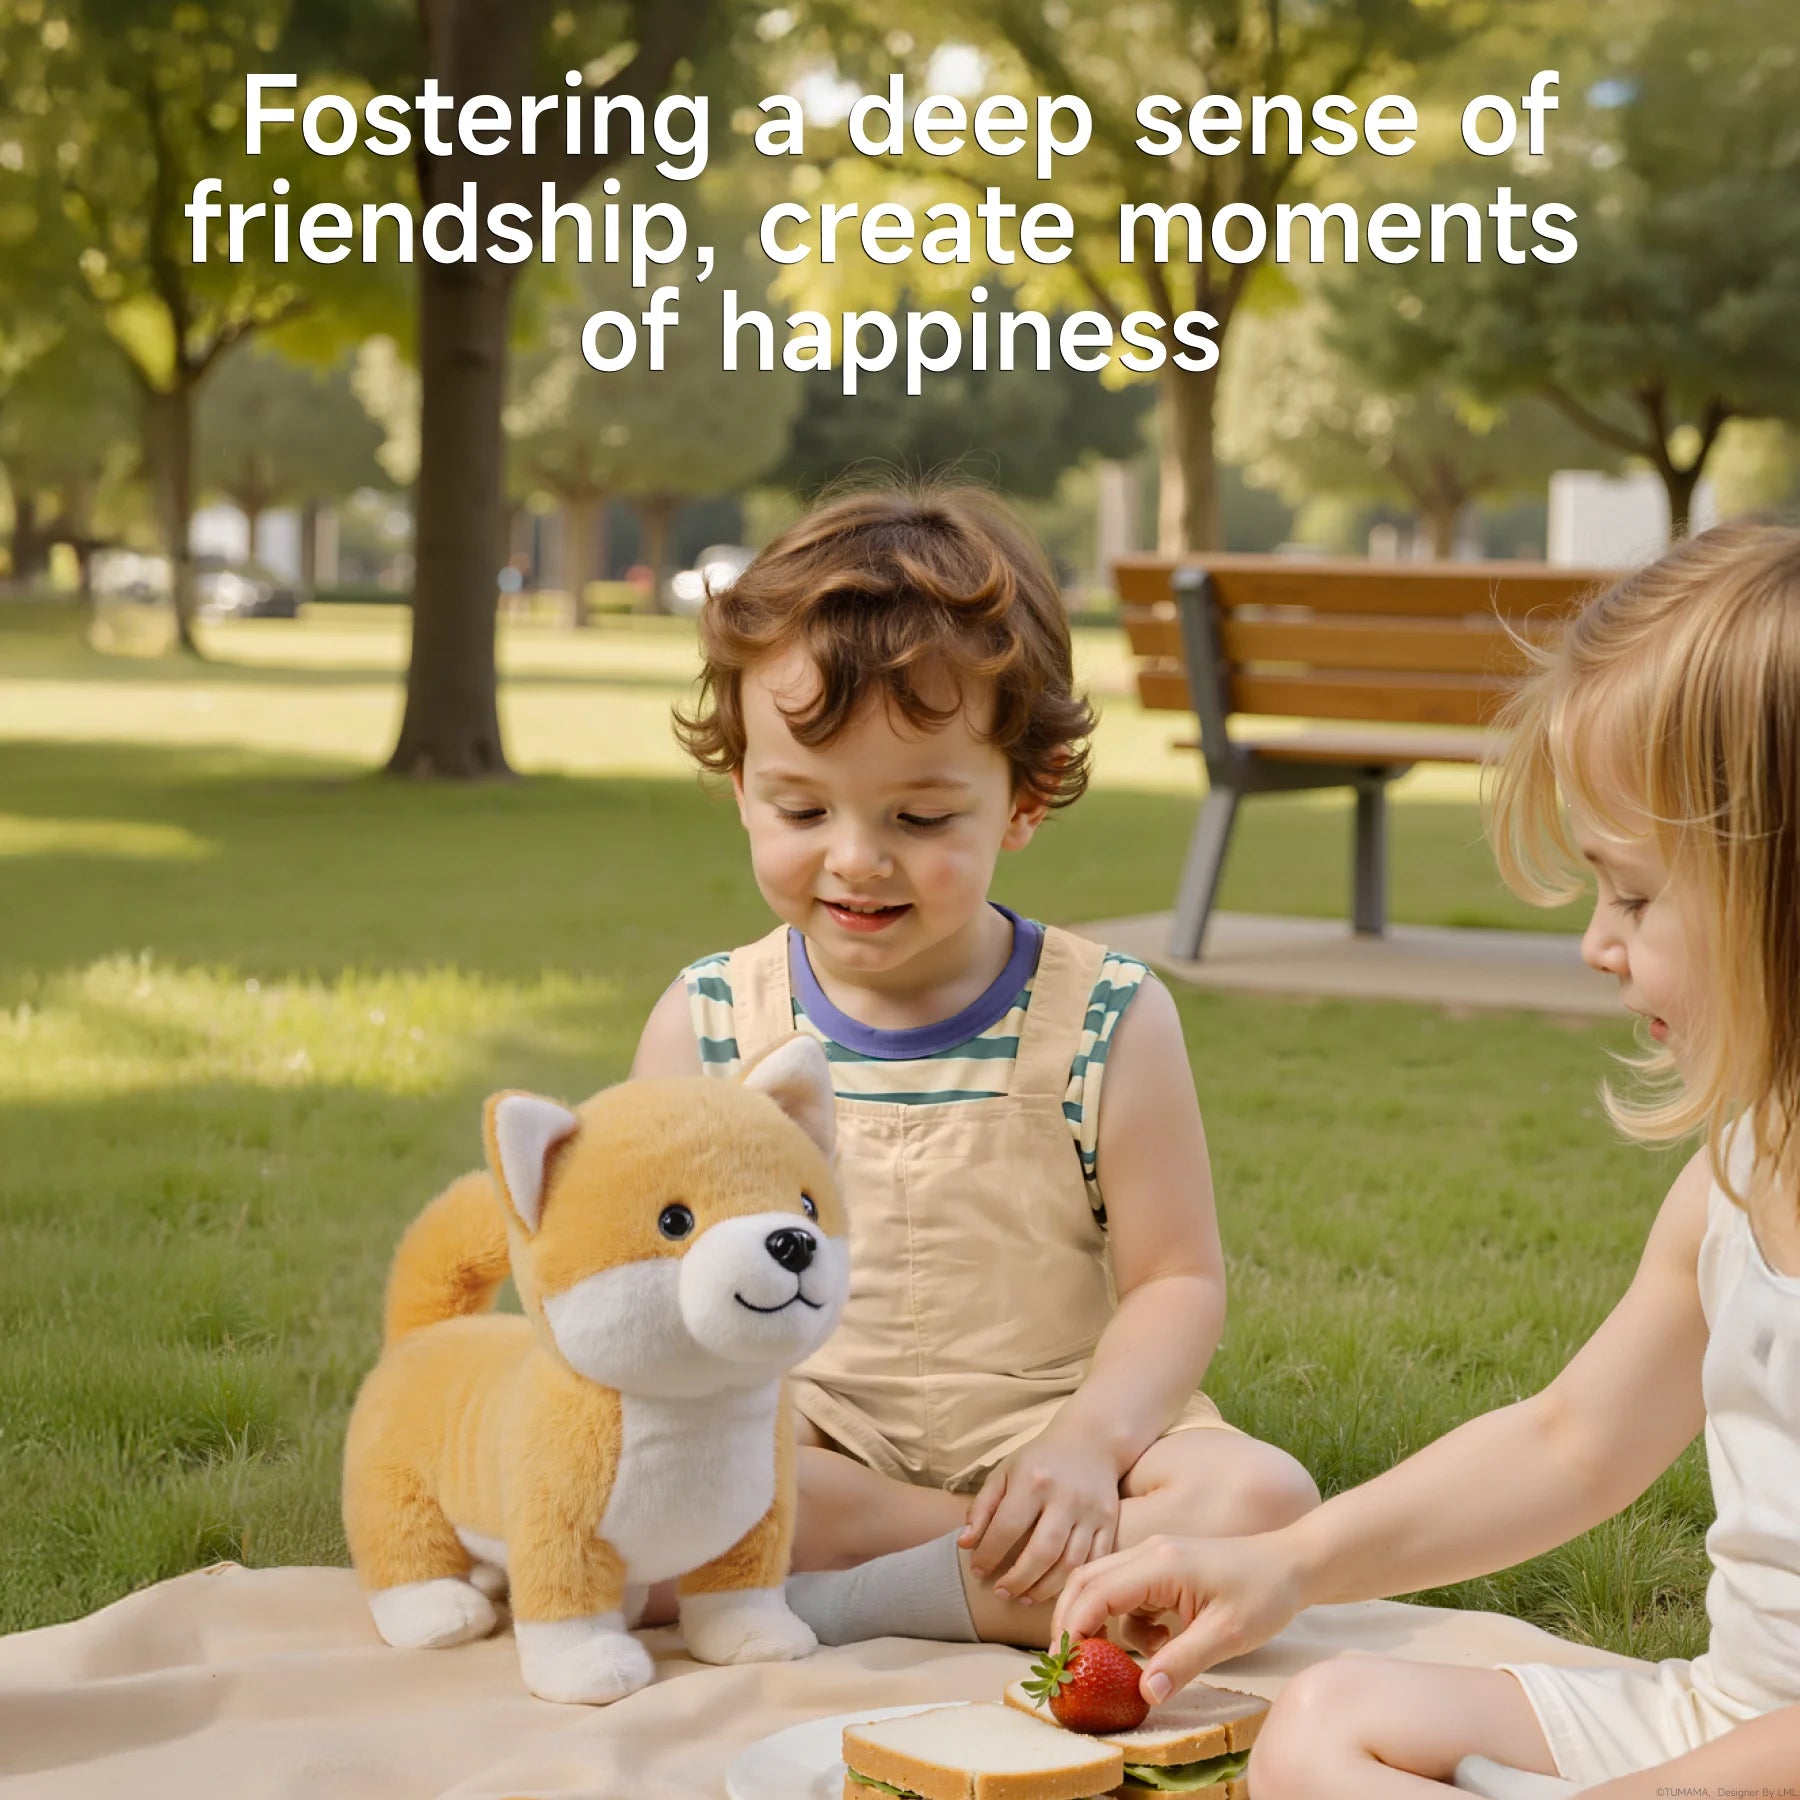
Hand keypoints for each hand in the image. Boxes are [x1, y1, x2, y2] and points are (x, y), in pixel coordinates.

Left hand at [959, 1428, 1122, 1603]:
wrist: (1091, 1441)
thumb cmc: (1039, 1460)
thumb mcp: (1005, 1472)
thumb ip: (982, 1507)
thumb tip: (965, 1544)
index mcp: (1034, 1480)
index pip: (1007, 1528)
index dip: (988, 1555)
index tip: (977, 1571)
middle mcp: (1065, 1496)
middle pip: (1042, 1553)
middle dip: (1018, 1581)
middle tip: (1002, 1594)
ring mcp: (1092, 1510)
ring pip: (1070, 1564)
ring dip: (1044, 1589)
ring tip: (1024, 1597)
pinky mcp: (1110, 1521)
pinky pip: (1094, 1562)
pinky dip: (1073, 1582)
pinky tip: (1054, 1590)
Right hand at [1051, 1532, 1306, 1705]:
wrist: (1291, 1564)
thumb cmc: (1263, 1594)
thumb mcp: (1228, 1635)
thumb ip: (1183, 1662)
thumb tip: (1145, 1694)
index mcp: (1159, 1563)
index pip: (1096, 1591)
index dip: (1075, 1628)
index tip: (1067, 1665)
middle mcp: (1148, 1553)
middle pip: (1085, 1580)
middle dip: (1072, 1622)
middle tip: (1073, 1665)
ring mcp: (1153, 1557)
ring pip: (1102, 1586)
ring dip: (1103, 1625)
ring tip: (1124, 1662)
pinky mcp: (1161, 1568)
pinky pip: (1126, 1594)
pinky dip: (1128, 1623)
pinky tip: (1160, 1642)